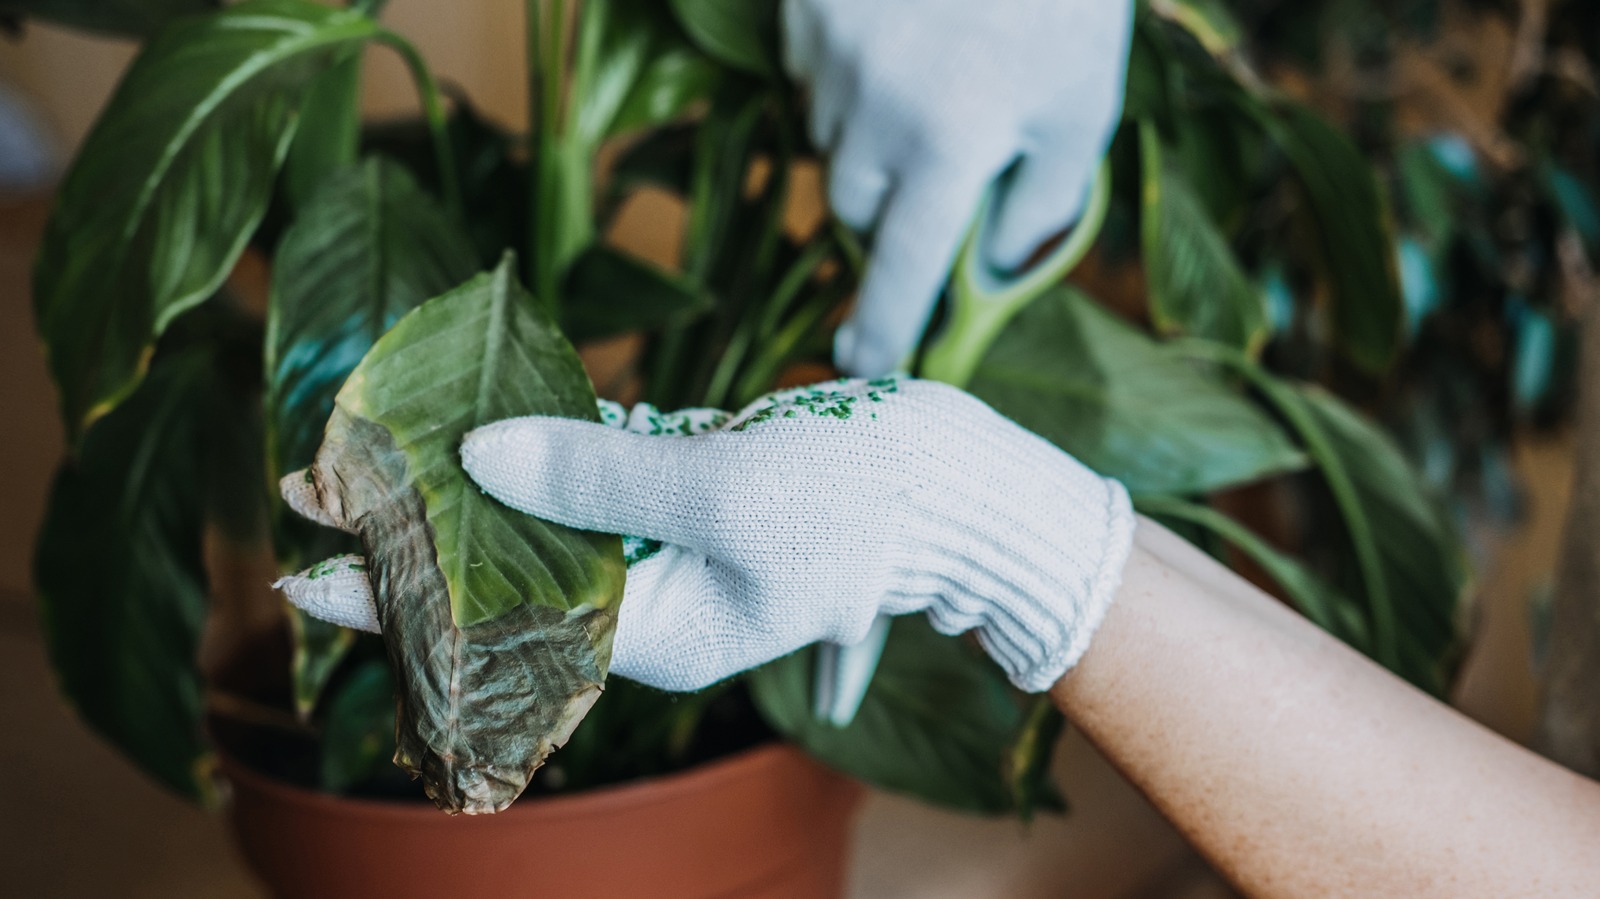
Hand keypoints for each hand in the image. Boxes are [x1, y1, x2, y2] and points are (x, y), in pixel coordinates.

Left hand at [277, 378, 1134, 692]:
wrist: (953, 483)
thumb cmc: (856, 502)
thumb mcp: (724, 492)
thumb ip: (600, 477)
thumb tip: (481, 452)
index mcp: (657, 629)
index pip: (498, 620)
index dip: (397, 597)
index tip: (306, 571)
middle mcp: (652, 601)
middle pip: (510, 572)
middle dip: (417, 534)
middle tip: (314, 492)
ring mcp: (672, 551)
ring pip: (547, 519)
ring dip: (471, 483)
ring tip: (377, 451)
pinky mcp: (689, 500)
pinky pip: (599, 479)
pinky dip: (548, 449)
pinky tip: (488, 425)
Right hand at [784, 0, 1133, 374]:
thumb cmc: (1062, 0)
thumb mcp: (1083, 106)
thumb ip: (1043, 205)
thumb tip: (990, 271)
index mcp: (955, 140)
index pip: (906, 264)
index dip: (883, 324)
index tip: (861, 364)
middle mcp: (879, 106)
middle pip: (857, 205)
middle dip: (895, 200)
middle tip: (946, 152)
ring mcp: (833, 53)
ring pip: (833, 141)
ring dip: (873, 133)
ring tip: (934, 67)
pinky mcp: (807, 11)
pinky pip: (813, 76)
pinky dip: (850, 72)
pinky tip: (901, 29)